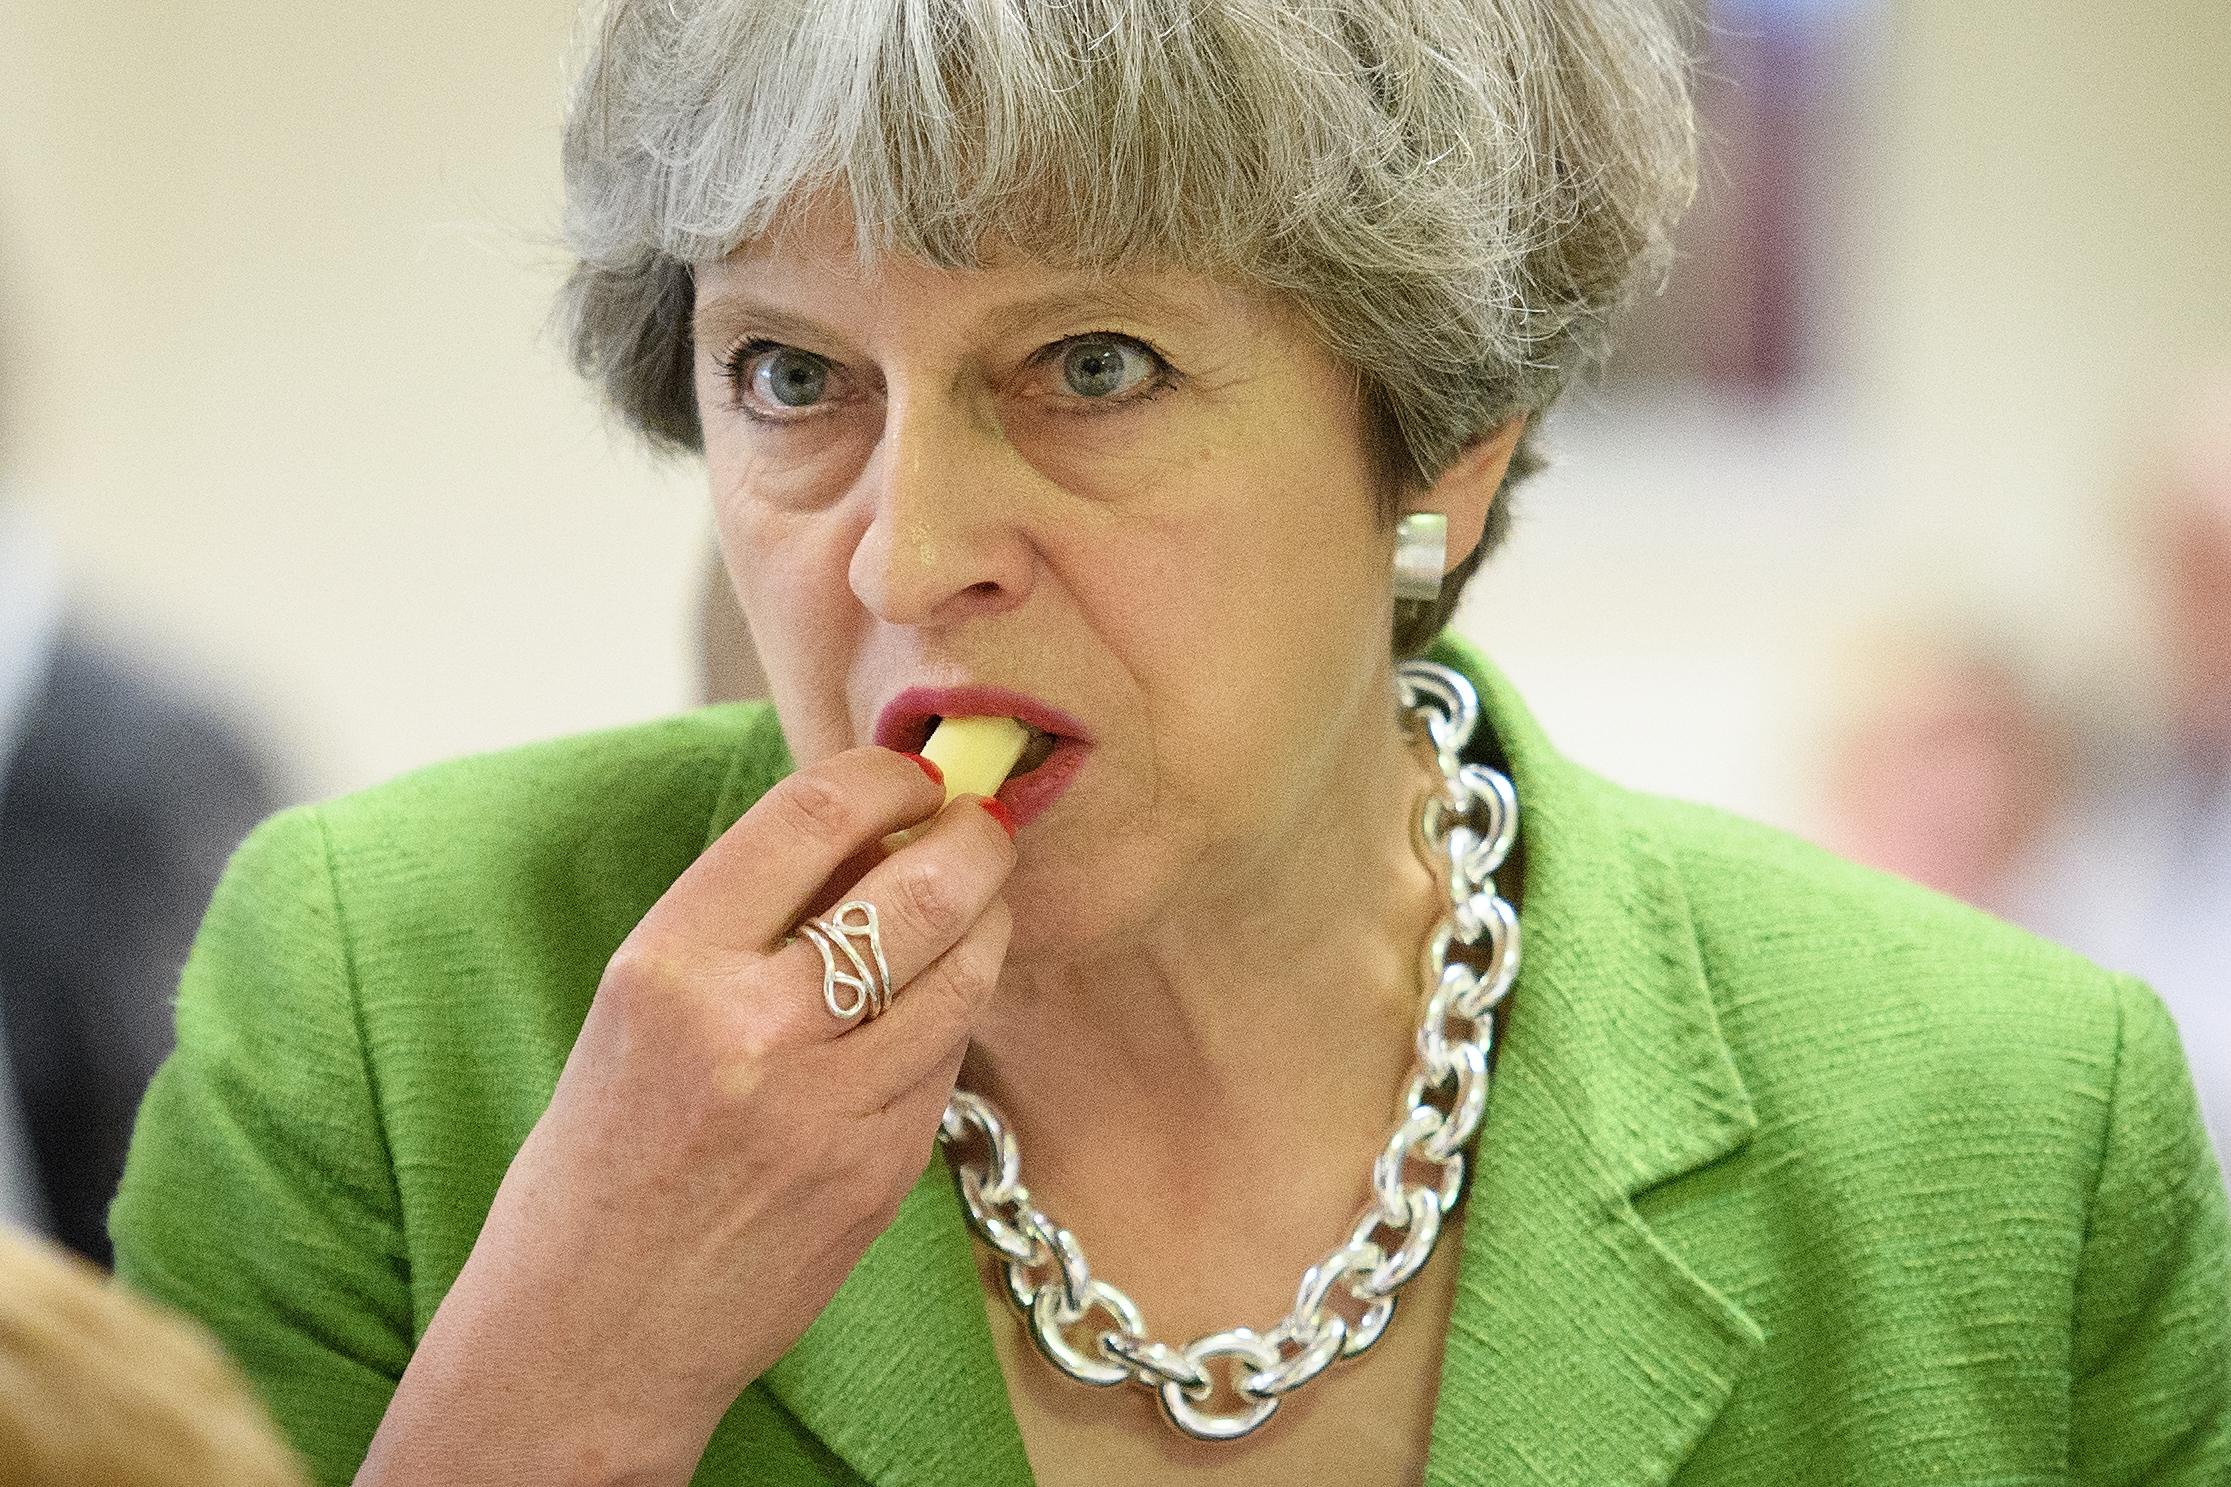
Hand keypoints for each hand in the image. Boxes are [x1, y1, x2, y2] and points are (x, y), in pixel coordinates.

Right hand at [362, 748, 1014, 1482]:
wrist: (590, 1339)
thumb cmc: (600, 1160)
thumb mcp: (636, 1010)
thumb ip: (745, 919)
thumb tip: (867, 826)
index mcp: (668, 968)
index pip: (813, 815)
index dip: (886, 775)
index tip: (911, 774)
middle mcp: (754, 1030)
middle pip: (923, 885)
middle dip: (975, 836)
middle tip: (982, 822)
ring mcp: (830, 1110)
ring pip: (965, 971)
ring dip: (986, 920)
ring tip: (975, 901)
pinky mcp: (882, 1174)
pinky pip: (949, 1058)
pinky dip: (954, 1013)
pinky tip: (933, 1003)